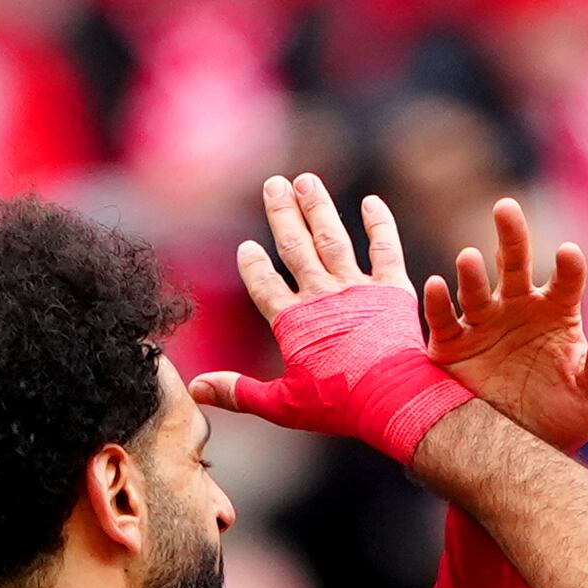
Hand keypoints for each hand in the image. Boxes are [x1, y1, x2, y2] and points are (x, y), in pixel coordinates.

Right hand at [190, 175, 470, 462]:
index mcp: (292, 321)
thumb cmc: (337, 406)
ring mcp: (355, 289)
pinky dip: (378, 224)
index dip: (253, 265)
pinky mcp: (391, 290)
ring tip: (306, 181)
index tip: (246, 247)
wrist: (391, 401)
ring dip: (317, 207)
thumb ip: (239, 392)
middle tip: (274, 184)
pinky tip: (372, 202)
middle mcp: (320, 296)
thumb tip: (195, 388)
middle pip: (295, 247)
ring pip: (331, 238)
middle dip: (282, 214)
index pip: (264, 284)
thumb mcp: (282, 405)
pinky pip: (385, 248)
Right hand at [418, 196, 587, 454]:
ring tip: (470, 258)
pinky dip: (438, 303)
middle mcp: (518, 309)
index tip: (568, 255)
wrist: (519, 454)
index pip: (565, 281)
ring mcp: (483, 324)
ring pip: (475, 289)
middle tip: (505, 208)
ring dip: (472, 273)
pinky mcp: (452, 346)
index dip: (568, 267)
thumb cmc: (564, 418)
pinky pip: (443, 320)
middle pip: (514, 264)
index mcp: (557, 313)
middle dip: (511, 236)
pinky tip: (437, 285)